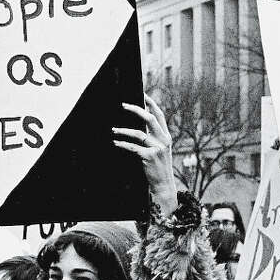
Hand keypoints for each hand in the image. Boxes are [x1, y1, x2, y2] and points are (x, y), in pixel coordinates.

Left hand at [112, 95, 179, 215]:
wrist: (164, 186)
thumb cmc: (158, 168)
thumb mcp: (160, 150)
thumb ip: (154, 138)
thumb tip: (141, 125)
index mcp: (166, 136)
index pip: (159, 115)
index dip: (151, 103)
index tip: (142, 94)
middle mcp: (163, 140)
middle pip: (150, 119)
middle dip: (136, 109)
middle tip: (123, 105)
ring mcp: (157, 148)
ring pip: (139, 133)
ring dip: (123, 130)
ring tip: (113, 130)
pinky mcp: (149, 157)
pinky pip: (133, 147)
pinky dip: (123, 144)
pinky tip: (115, 143)